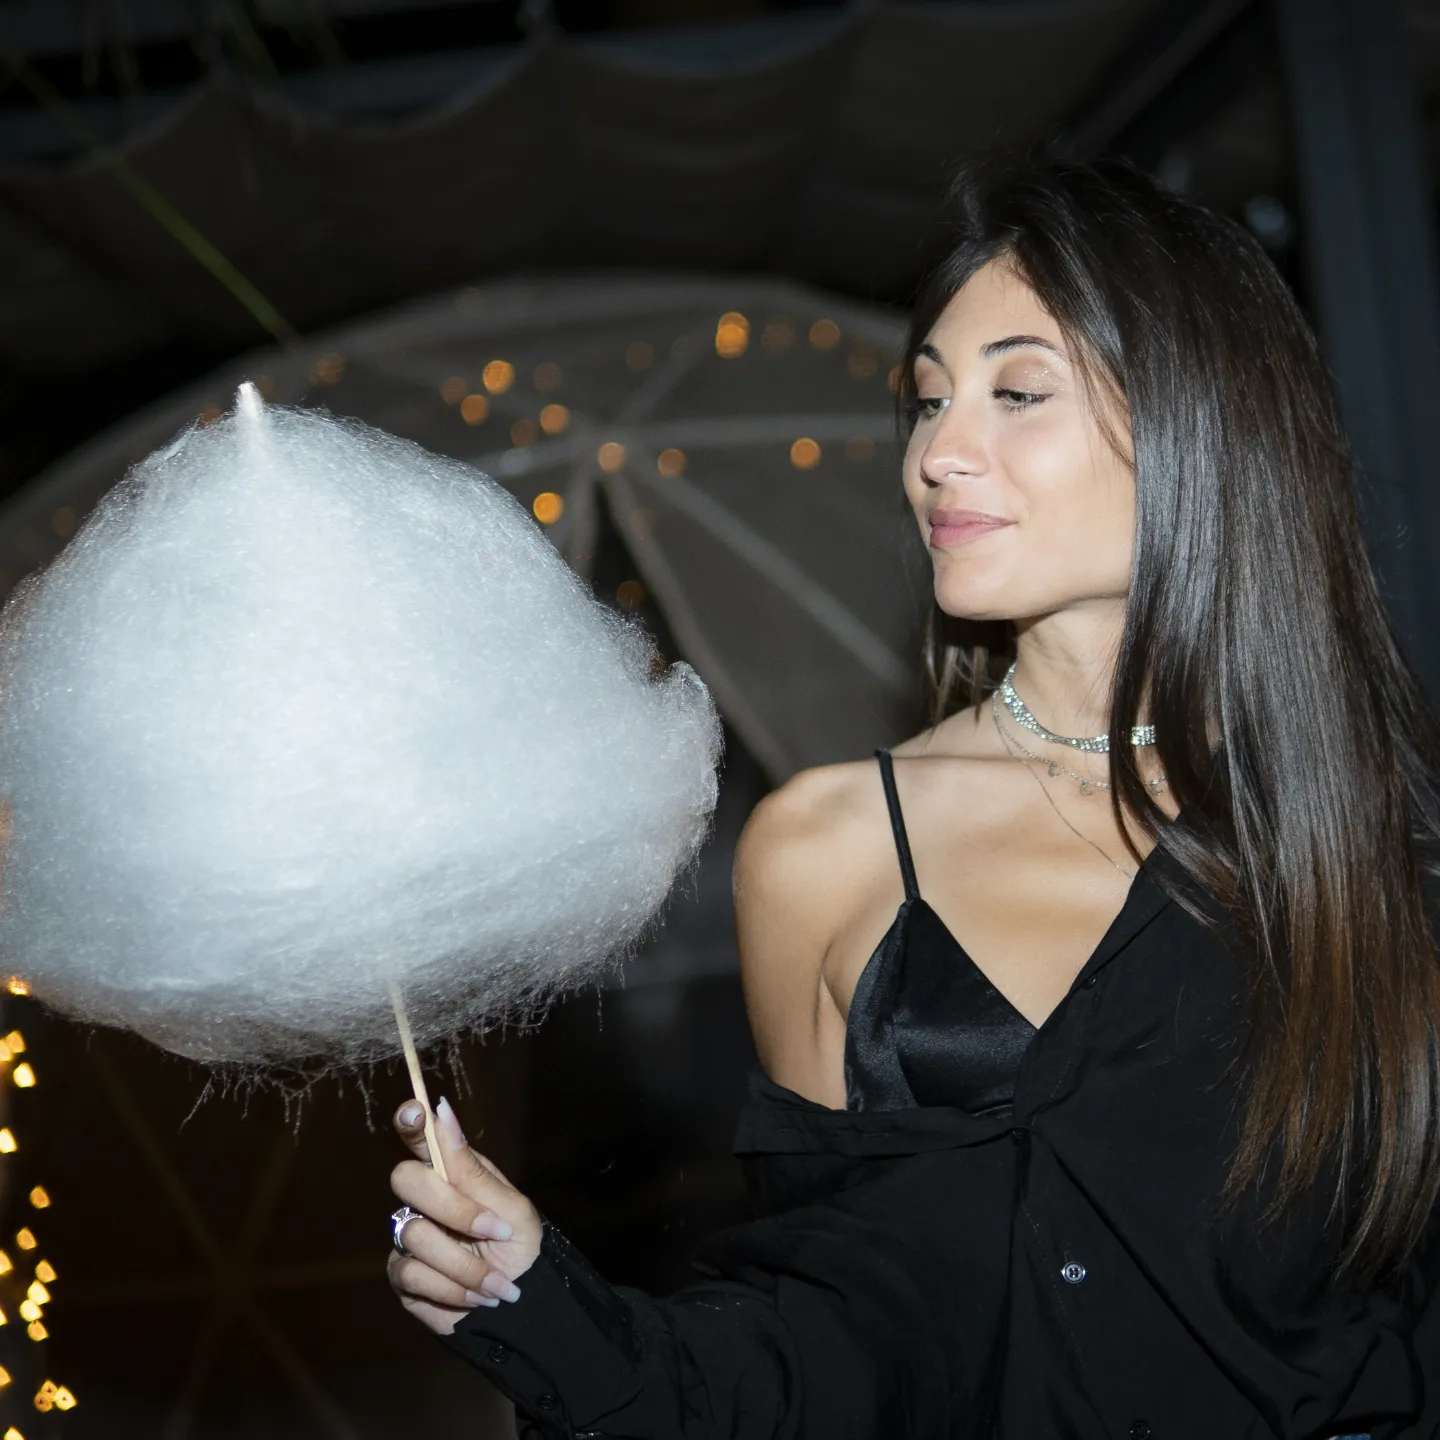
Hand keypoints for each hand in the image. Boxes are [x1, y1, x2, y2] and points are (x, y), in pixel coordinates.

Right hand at [387, 1095, 542, 1335]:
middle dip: (454, 1209)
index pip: (422, 1138)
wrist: (524, 1304)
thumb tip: (442, 1111)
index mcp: (454, 1173)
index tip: (416, 1110)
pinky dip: (453, 1288)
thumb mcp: (512, 1209)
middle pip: (406, 1180)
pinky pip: (412, 1273)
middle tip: (494, 1230)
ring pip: (415, 1234)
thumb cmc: (520, 1248)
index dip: (412, 1121)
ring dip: (465, 1263)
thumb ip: (472, 1170)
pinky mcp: (402, 1275)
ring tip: (496, 1281)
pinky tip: (477, 1296)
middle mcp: (425, 1199)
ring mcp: (408, 1235)